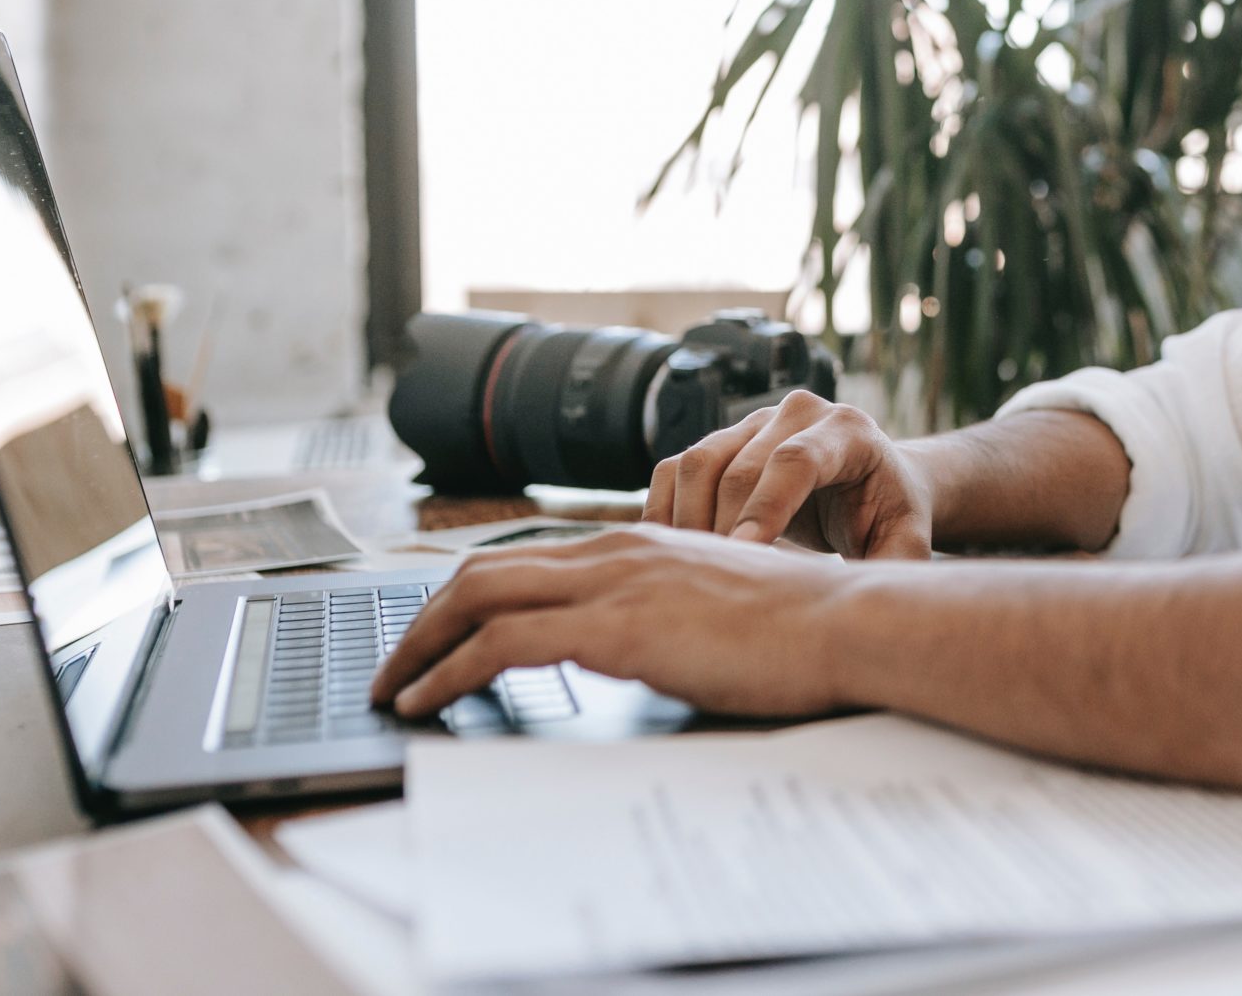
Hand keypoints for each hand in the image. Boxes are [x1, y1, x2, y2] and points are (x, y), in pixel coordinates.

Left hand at [369, 525, 854, 719]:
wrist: (850, 619)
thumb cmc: (806, 622)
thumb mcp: (724, 600)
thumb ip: (676, 606)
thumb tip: (654, 639)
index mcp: (641, 540)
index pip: (525, 558)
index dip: (465, 596)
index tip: (435, 634)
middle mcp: (616, 550)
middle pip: (482, 570)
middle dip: (422, 620)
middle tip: (392, 665)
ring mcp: (614, 584)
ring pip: (476, 598)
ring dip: (417, 647)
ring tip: (390, 689)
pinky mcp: (618, 628)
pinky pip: (503, 645)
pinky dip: (448, 671)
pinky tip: (427, 701)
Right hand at [642, 390, 931, 558]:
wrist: (873, 486)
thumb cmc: (889, 515)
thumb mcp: (907, 539)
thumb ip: (899, 564)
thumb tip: (872, 601)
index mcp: (848, 431)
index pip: (796, 460)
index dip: (766, 508)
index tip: (746, 557)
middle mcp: (798, 414)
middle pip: (740, 465)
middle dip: (724, 527)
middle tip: (717, 584)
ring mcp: (755, 422)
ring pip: (699, 463)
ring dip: (688, 521)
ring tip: (696, 574)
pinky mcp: (723, 440)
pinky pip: (676, 469)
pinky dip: (665, 511)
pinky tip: (672, 556)